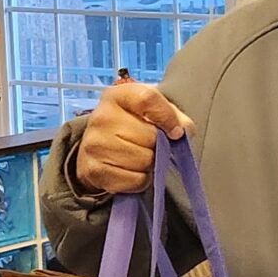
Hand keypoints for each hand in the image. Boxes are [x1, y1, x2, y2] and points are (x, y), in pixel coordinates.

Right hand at [74, 80, 188, 196]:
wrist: (99, 148)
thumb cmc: (132, 125)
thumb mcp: (152, 111)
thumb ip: (173, 116)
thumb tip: (183, 131)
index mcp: (117, 95)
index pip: (147, 98)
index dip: (167, 116)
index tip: (175, 131)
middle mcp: (101, 117)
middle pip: (150, 136)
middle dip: (158, 145)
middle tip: (150, 145)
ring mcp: (94, 144)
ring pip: (144, 161)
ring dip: (150, 163)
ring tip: (139, 156)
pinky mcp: (94, 171)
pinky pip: (136, 180)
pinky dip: (141, 179)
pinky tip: (131, 170)